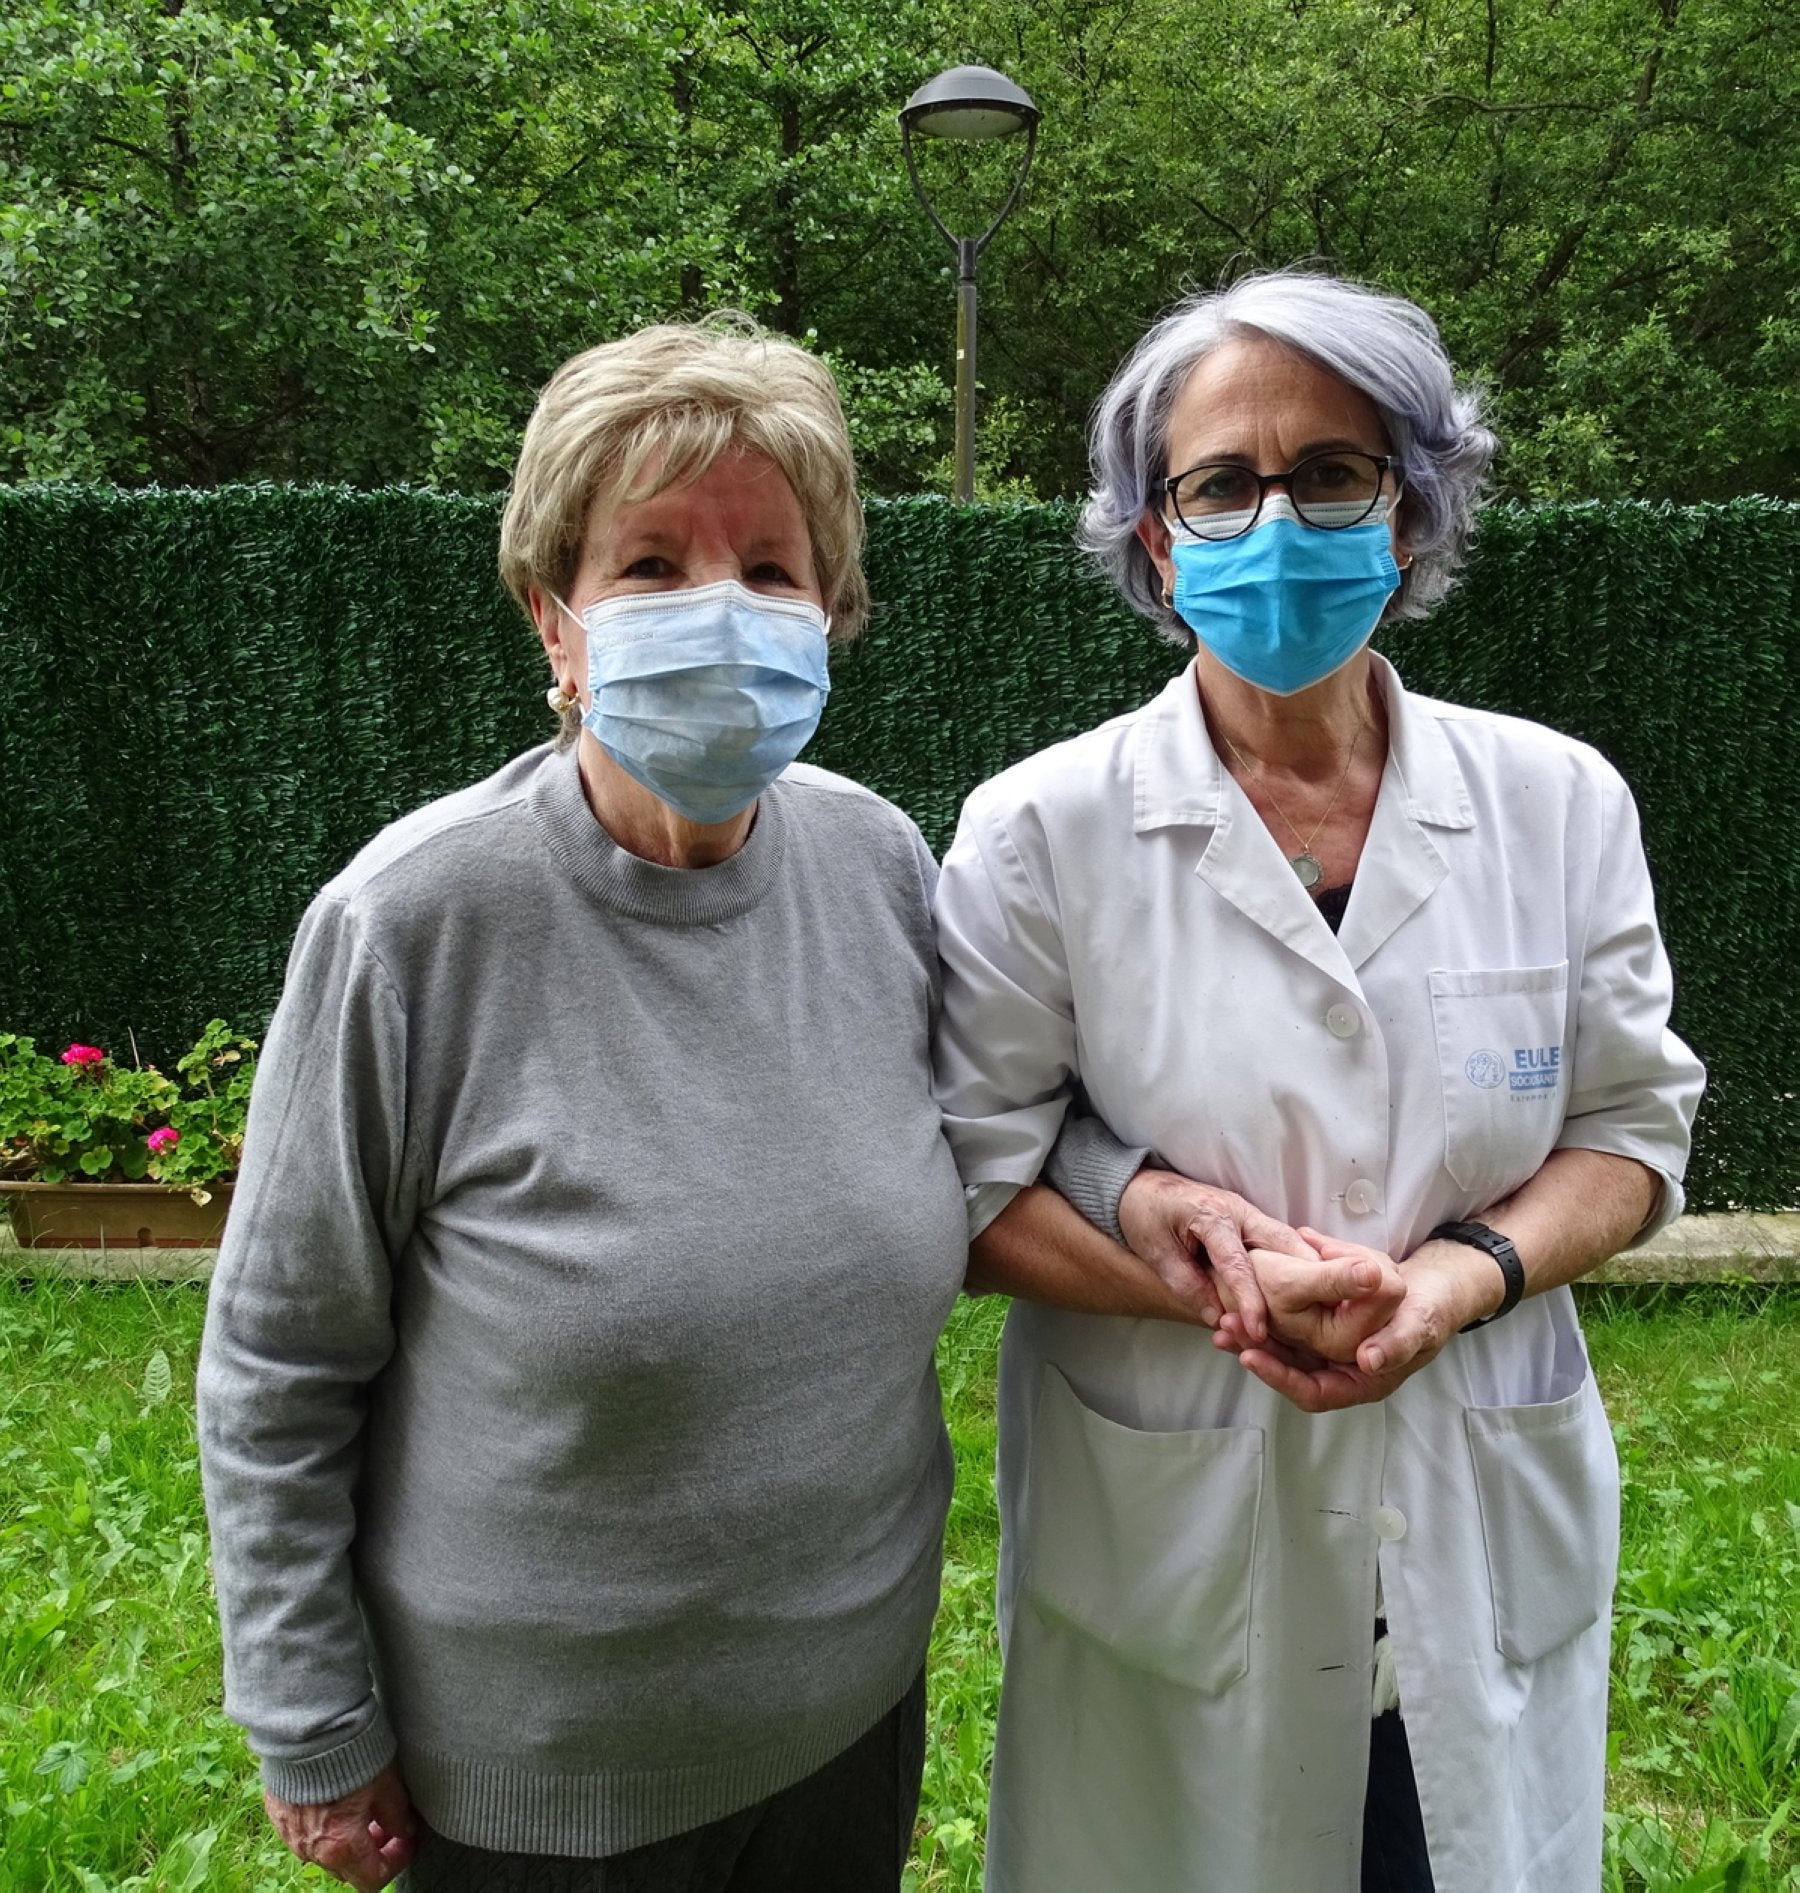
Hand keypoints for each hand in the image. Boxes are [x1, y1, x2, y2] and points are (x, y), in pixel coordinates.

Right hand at [264, 1762, 417, 1890]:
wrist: (309, 1729)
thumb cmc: (350, 1754)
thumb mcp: (387, 1785)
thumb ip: (397, 1816)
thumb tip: (404, 1832)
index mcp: (340, 1846)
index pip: (373, 1880)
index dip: (396, 1862)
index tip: (406, 1839)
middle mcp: (312, 1849)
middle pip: (348, 1869)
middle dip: (372, 1851)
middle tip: (387, 1823)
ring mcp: (291, 1835)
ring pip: (326, 1852)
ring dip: (347, 1840)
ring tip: (363, 1809)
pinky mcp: (279, 1815)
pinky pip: (305, 1834)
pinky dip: (324, 1826)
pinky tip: (337, 1799)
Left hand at [1118, 1171, 1319, 1343]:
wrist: (1141, 1187)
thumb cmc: (1145, 1215)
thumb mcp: (1156, 1251)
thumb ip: (1186, 1284)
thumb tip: (1216, 1318)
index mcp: (1211, 1216)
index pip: (1238, 1264)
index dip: (1250, 1301)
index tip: (1259, 1330)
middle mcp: (1238, 1210)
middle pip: (1283, 1244)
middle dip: (1305, 1276)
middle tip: (1324, 1312)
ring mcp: (1249, 1214)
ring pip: (1289, 1242)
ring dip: (1307, 1270)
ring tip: (1325, 1304)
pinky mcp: (1252, 1222)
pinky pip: (1280, 1243)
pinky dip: (1296, 1264)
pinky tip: (1309, 1287)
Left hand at [1221, 1230, 1491, 1411]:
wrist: (1432, 1288)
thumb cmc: (1430, 1309)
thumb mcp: (1419, 1323)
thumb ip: (1396, 1343)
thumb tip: (1368, 1360)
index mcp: (1365, 1382)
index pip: (1314, 1394)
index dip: (1281, 1378)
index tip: (1251, 1356)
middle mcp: (1342, 1371)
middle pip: (1291, 1373)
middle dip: (1258, 1353)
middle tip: (1226, 1332)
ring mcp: (1330, 1351)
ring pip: (1285, 1351)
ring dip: (1255, 1335)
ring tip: (1223, 1319)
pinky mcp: (1322, 1327)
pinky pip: (1288, 1329)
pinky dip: (1266, 1315)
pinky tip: (1244, 1298)